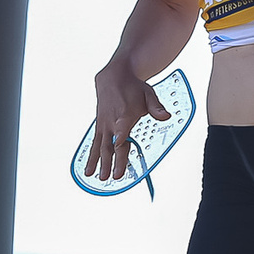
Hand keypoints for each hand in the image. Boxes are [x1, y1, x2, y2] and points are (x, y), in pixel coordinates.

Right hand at [87, 61, 171, 183]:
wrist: (113, 77)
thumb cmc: (132, 87)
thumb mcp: (148, 94)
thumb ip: (156, 107)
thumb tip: (165, 115)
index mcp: (125, 113)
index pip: (122, 127)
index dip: (121, 136)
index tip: (119, 144)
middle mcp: (112, 121)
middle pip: (111, 143)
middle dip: (111, 161)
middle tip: (112, 176)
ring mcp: (104, 125)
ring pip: (100, 146)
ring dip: (99, 163)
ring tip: (97, 177)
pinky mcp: (100, 127)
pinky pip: (94, 144)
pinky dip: (90, 157)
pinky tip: (88, 170)